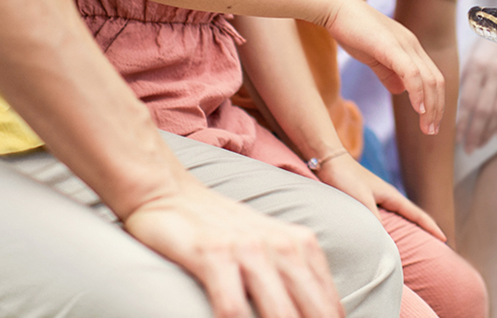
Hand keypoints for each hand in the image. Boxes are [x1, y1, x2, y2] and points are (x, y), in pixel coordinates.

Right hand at [123, 179, 342, 317]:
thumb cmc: (218, 228)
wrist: (167, 192)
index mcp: (302, 246)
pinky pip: (232, 309)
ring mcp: (248, 250)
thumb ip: (291, 280)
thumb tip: (318, 316)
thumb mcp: (268, 245)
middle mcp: (282, 246)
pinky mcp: (213, 254)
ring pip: (279, 316)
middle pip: (312, 316)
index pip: (330, 309)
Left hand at [314, 153, 445, 240]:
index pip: (416, 214)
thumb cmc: (345, 178)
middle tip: (436, 244)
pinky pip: (386, 215)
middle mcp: (387, 196)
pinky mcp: (366, 198)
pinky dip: (393, 224)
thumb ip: (373, 217)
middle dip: (424, 228)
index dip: (430, 226)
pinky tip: (387, 232)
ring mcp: (377, 197)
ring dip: (409, 226)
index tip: (444, 238)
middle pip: (411, 215)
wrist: (329, 160)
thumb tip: (385, 239)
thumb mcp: (361, 199)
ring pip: (399, 215)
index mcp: (390, 195)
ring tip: (417, 240)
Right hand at [325, 0, 444, 135]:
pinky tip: (417, 109)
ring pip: (428, 80)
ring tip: (427, 127)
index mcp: (410, 47)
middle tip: (431, 131)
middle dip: (437, 109)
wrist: (336, 9)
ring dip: (430, 106)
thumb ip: (388, 73)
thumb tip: (400, 91)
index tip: (429, 122)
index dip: (435, 101)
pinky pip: (412, 73)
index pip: (433, 77)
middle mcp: (413, 45)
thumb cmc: (352, 31)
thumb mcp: (374, 56)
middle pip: (437, 81)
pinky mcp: (392, 47)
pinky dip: (417, 92)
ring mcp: (405, 45)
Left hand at [456, 40, 496, 152]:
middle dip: (474, 133)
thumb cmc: (495, 37)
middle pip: (484, 110)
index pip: (468, 100)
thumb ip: (468, 76)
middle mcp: (496, 71)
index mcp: (478, 64)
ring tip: (480, 144)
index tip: (456, 137)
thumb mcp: (476, 51)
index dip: (462, 122)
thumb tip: (460, 105)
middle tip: (468, 149)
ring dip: (489, 132)